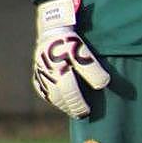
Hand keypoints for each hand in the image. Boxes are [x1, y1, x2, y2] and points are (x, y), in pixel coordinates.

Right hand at [31, 0, 109, 117]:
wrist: (52, 27)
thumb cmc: (70, 41)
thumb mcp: (84, 54)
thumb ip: (94, 71)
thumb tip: (104, 85)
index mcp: (60, 72)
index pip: (71, 95)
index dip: (80, 105)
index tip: (88, 112)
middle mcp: (48, 76)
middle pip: (60, 98)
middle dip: (70, 107)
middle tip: (81, 114)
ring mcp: (40, 75)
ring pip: (50, 96)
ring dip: (61, 104)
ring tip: (71, 108)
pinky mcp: (37, 73)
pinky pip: (43, 90)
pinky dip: (51, 96)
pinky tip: (59, 98)